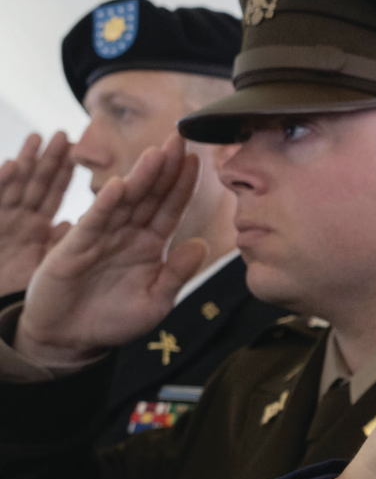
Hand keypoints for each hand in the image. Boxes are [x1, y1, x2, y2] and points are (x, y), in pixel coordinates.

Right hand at [0, 132, 76, 293]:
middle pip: (36, 182)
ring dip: (27, 162)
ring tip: (40, 137)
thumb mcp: (40, 264)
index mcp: (33, 224)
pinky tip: (12, 166)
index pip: (53, 193)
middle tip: (66, 133)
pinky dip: (2, 183)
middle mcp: (16, 217)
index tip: (80, 151)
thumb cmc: (10, 286)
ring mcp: (0, 218)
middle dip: (49, 158)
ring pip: (15, 185)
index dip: (65, 172)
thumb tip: (75, 223)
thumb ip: (57, 241)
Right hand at [15, 137, 203, 368]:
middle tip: (180, 138)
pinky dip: (106, 205)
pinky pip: (94, 223)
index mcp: (150, 245)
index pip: (170, 209)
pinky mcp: (75, 248)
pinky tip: (121, 186)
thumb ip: (177, 275)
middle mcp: (127, 234)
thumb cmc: (114, 319)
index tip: (198, 160)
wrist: (71, 339)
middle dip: (164, 168)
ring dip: (140, 177)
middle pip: (149, 195)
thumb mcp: (155, 301)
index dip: (182, 185)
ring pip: (124, 201)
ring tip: (157, 153)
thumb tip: (202, 246)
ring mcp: (101, 237)